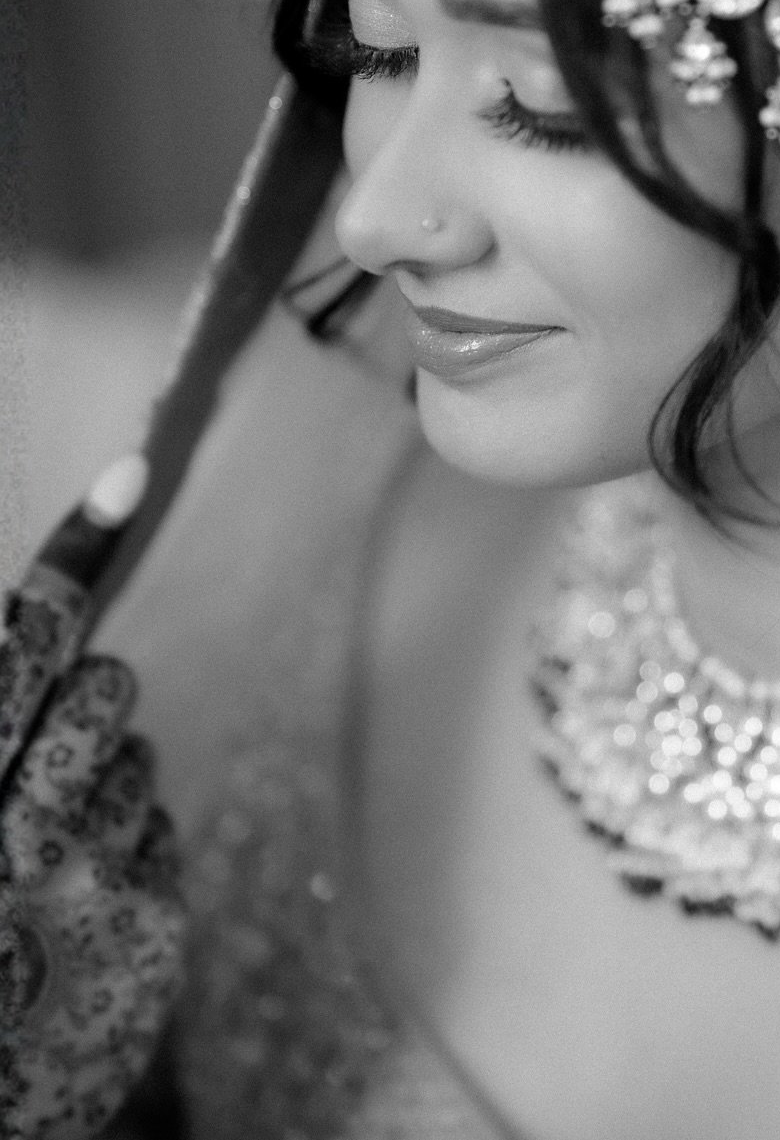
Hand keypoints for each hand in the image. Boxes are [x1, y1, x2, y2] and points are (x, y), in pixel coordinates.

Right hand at [0, 568, 184, 1139]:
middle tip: (35, 759)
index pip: (16, 643)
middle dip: (78, 694)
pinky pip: (156, 823)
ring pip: (133, 748)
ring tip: (34, 859)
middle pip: (98, 678)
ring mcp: (89, 876)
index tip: (133, 467)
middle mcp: (10, 828)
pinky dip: (119, 846)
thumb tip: (38, 631)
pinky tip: (72, 913)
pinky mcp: (153, 922)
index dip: (76, 547)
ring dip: (93, 780)